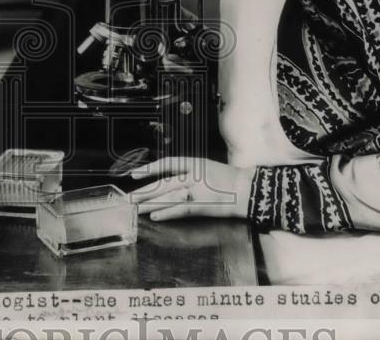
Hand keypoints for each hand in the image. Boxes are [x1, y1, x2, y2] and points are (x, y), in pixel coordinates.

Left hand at [128, 157, 252, 220]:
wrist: (250, 189)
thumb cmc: (232, 180)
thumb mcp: (210, 169)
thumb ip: (192, 174)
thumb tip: (172, 183)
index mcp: (196, 163)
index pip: (168, 163)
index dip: (150, 168)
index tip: (135, 174)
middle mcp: (195, 174)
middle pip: (164, 182)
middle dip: (145, 190)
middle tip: (129, 198)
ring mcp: (199, 189)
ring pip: (168, 196)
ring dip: (150, 203)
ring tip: (136, 208)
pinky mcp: (204, 205)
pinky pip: (180, 209)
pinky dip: (166, 213)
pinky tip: (154, 216)